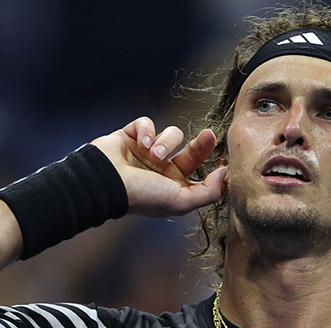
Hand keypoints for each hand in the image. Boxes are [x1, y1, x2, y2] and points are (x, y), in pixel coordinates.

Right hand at [91, 117, 227, 218]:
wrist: (106, 182)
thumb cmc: (142, 196)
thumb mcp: (181, 202)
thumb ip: (208, 193)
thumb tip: (225, 176)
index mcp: (175, 185)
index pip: (202, 172)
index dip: (215, 165)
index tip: (225, 158)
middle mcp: (163, 169)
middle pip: (192, 149)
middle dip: (202, 143)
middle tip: (209, 135)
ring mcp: (147, 151)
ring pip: (171, 134)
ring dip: (165, 142)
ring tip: (153, 154)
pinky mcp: (131, 136)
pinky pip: (146, 123)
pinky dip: (144, 130)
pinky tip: (139, 142)